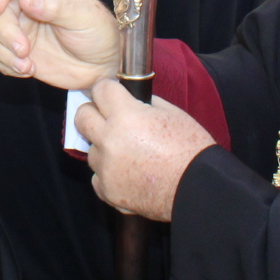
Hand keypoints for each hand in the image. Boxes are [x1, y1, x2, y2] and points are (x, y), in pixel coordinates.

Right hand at [0, 0, 122, 89]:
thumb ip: (56, 6)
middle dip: (4, 33)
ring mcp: (19, 26)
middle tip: (24, 51)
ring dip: (2, 52)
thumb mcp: (84, 16)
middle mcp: (26, 2)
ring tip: (27, 67)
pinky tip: (26, 71)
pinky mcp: (15, 49)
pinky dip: (4, 64)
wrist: (102, 67)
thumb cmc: (99, 33)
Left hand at [74, 81, 213, 221]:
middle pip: (81, 117)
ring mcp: (106, 168)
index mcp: (126, 116)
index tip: (111, 93)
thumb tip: (128, 99)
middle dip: (93, 113)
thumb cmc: (190, 149)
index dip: (107, 89)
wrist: (198, 189)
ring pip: (91, 150)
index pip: (100, 89)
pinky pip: (97, 177)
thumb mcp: (171, 113)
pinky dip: (109, 174)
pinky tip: (128, 173)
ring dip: (104, 147)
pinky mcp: (108, 191)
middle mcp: (109, 140)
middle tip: (109, 117)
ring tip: (128, 153)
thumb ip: (143, 103)